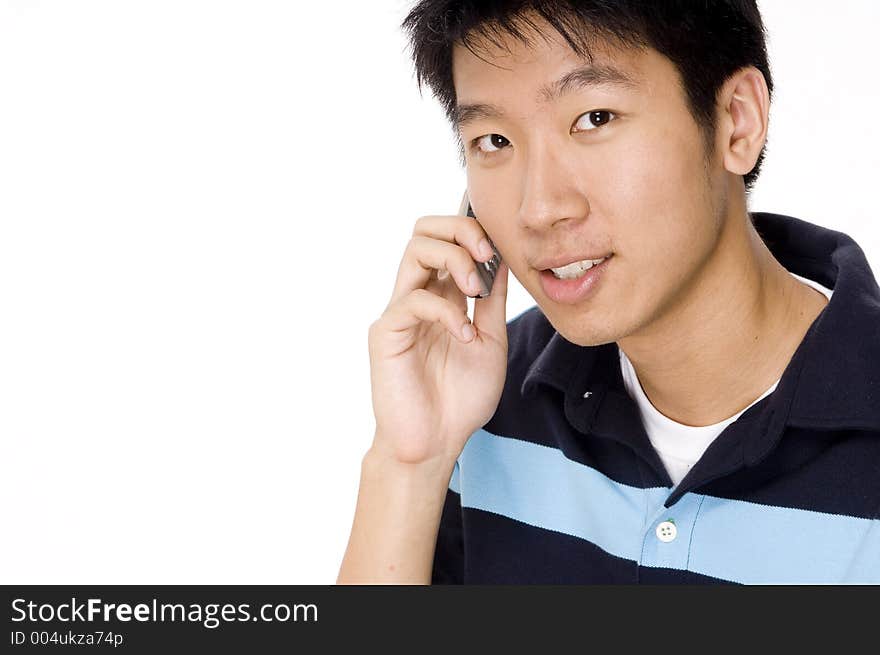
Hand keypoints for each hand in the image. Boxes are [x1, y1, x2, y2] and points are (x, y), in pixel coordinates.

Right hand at [367, 213, 509, 465]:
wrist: (437, 443)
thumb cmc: (460, 399)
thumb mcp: (491, 342)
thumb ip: (493, 302)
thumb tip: (503, 258)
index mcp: (443, 295)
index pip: (449, 239)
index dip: (473, 229)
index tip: (501, 249)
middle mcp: (418, 295)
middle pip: (425, 230)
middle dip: (461, 228)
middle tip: (487, 255)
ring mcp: (400, 311)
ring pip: (415, 249)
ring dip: (454, 258)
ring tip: (477, 291)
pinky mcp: (386, 332)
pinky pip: (414, 300)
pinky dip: (447, 312)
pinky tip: (465, 337)